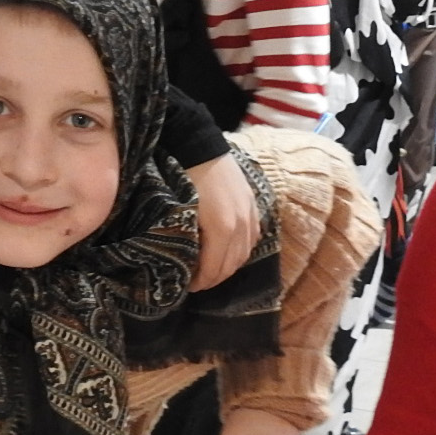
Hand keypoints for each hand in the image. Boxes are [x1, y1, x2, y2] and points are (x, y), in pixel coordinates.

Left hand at [185, 152, 258, 290]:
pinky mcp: (254, 207)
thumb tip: (185, 263)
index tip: (188, 287)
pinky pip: (253, 239)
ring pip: (244, 254)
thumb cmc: (184, 179)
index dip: (201, 282)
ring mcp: (250, 215)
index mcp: (222, 229)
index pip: (214, 269)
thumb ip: (188, 240)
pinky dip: (241, 251)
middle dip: (214, 279)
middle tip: (198, 283)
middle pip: (231, 265)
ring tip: (212, 270)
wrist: (202, 148)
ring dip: (229, 267)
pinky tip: (229, 253)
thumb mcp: (182, 213)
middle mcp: (241, 225)